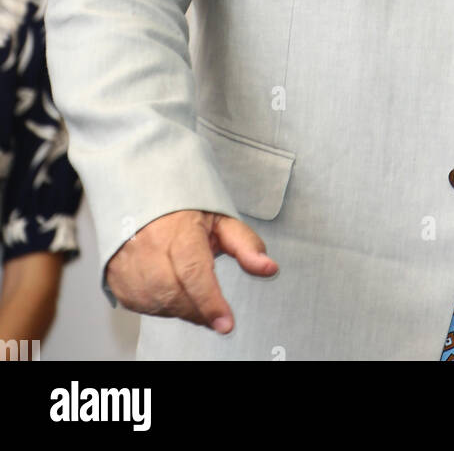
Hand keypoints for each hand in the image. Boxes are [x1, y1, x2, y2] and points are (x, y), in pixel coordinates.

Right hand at [105, 210, 277, 332]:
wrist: (141, 198)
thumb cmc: (184, 211)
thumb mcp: (220, 220)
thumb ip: (246, 245)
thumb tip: (269, 268)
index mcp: (179, 229)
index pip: (194, 271)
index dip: (210, 301)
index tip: (226, 323)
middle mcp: (149, 246)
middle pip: (174, 293)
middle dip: (199, 309)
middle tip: (214, 310)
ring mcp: (128, 263)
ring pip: (157, 303)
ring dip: (180, 308)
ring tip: (191, 291)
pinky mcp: (115, 277)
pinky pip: (140, 305)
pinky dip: (160, 306)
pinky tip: (170, 290)